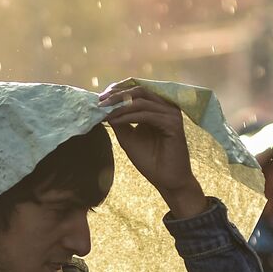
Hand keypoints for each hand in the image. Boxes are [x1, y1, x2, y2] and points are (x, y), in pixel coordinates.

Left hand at [98, 82, 205, 216]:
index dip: (118, 90)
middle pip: (139, 91)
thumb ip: (119, 121)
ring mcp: (171, 114)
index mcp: (158, 107)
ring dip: (119, 106)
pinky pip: (146, 115)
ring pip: (141, 101)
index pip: (137, 90)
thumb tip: (104, 107)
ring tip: (104, 112)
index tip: (99, 97)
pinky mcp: (173, 124)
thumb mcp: (128, 137)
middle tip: (99, 102)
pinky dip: (128, 117)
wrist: (167, 181)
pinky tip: (114, 121)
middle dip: (117, 95)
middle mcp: (166, 106)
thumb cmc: (150, 161)